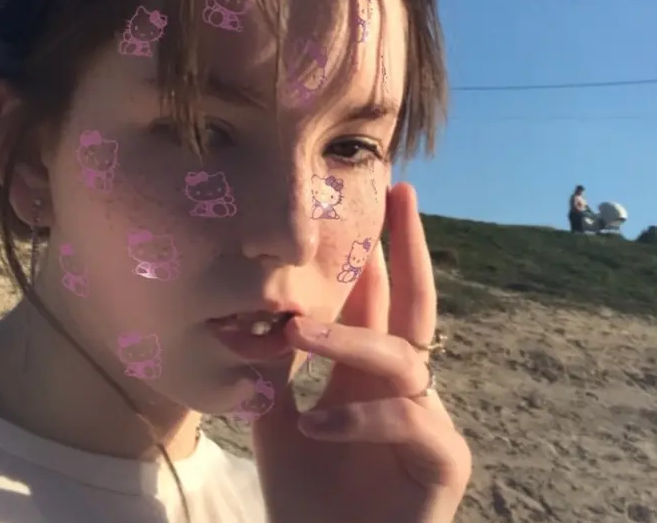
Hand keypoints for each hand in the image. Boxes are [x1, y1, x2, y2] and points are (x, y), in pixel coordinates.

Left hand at [253, 183, 470, 522]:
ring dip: (351, 339)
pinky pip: (409, 420)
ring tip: (298, 333)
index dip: (369, 253)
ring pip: (402, 356)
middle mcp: (402, 384)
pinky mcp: (444, 459)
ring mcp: (428, 418)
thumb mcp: (275, 419)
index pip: (373, 299)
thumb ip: (266, 368)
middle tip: (402, 192)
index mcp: (366, 370)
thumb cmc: (307, 495)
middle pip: (414, 302)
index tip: (362, 202)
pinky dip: (359, 419)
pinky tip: (313, 426)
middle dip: (408, 246)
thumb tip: (241, 314)